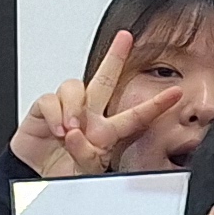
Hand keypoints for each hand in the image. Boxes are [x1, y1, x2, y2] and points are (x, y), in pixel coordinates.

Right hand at [8, 28, 188, 179]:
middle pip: (105, 79)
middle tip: (125, 39)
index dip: (156, 104)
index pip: (135, 116)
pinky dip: (54, 114)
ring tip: (70, 130)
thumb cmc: (66, 171)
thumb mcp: (84, 172)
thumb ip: (85, 155)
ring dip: (73, 108)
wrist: (37, 176)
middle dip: (115, 56)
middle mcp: (90, 115)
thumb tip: (75, 134)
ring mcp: (68, 108)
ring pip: (75, 87)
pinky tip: (56, 130)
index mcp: (108, 132)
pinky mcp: (44, 108)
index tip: (176, 93)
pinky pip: (50, 99)